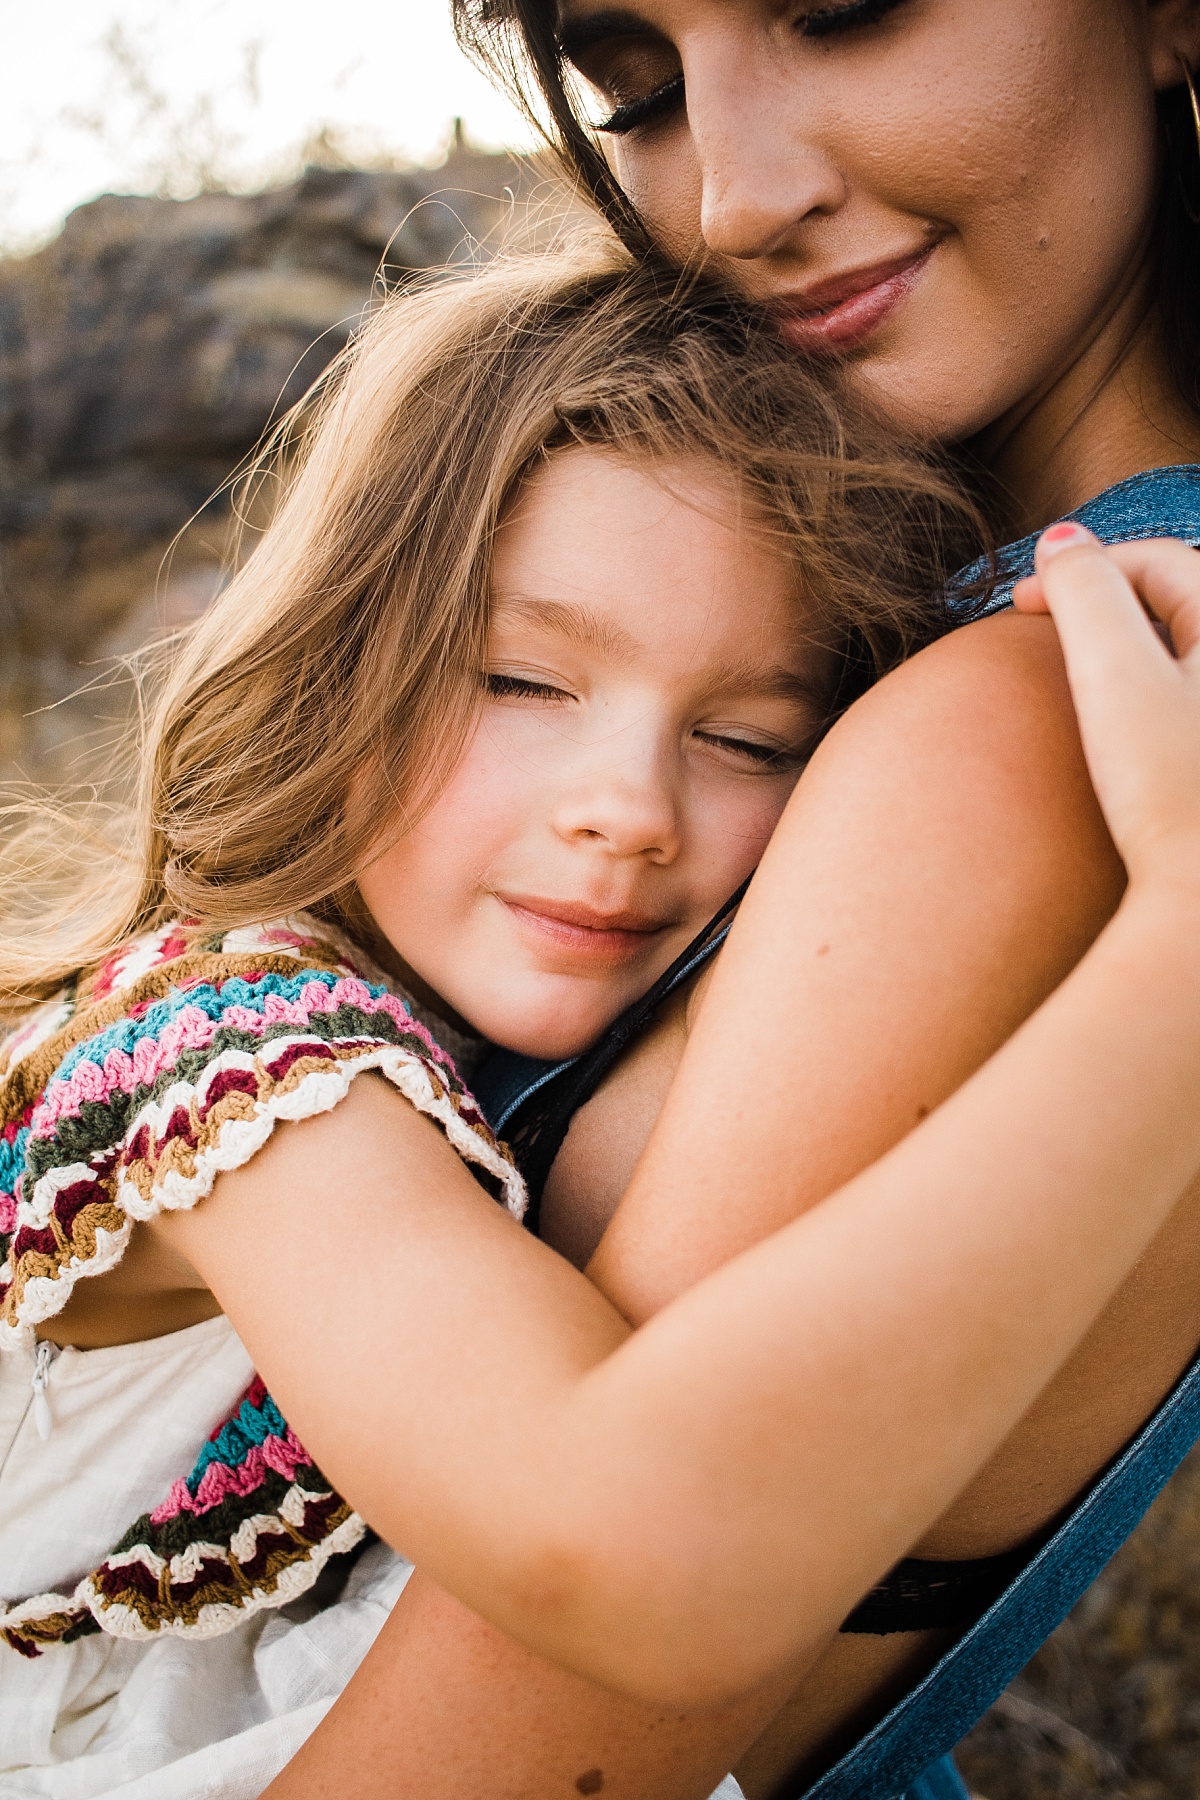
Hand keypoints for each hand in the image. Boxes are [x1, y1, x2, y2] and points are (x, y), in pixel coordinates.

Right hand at [1013, 529, 1199, 891]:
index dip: (1082, 569)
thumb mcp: (1115, 680)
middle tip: (1044, 638)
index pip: (1159, 561)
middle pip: (1180, 606)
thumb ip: (1085, 593)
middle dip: (1109, 607)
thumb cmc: (1173, 797)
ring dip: (1130, 656)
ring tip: (1079, 688)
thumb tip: (1062, 539)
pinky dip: (1152, 705)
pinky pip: (1187, 711)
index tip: (1020, 609)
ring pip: (1185, 660)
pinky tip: (1124, 746)